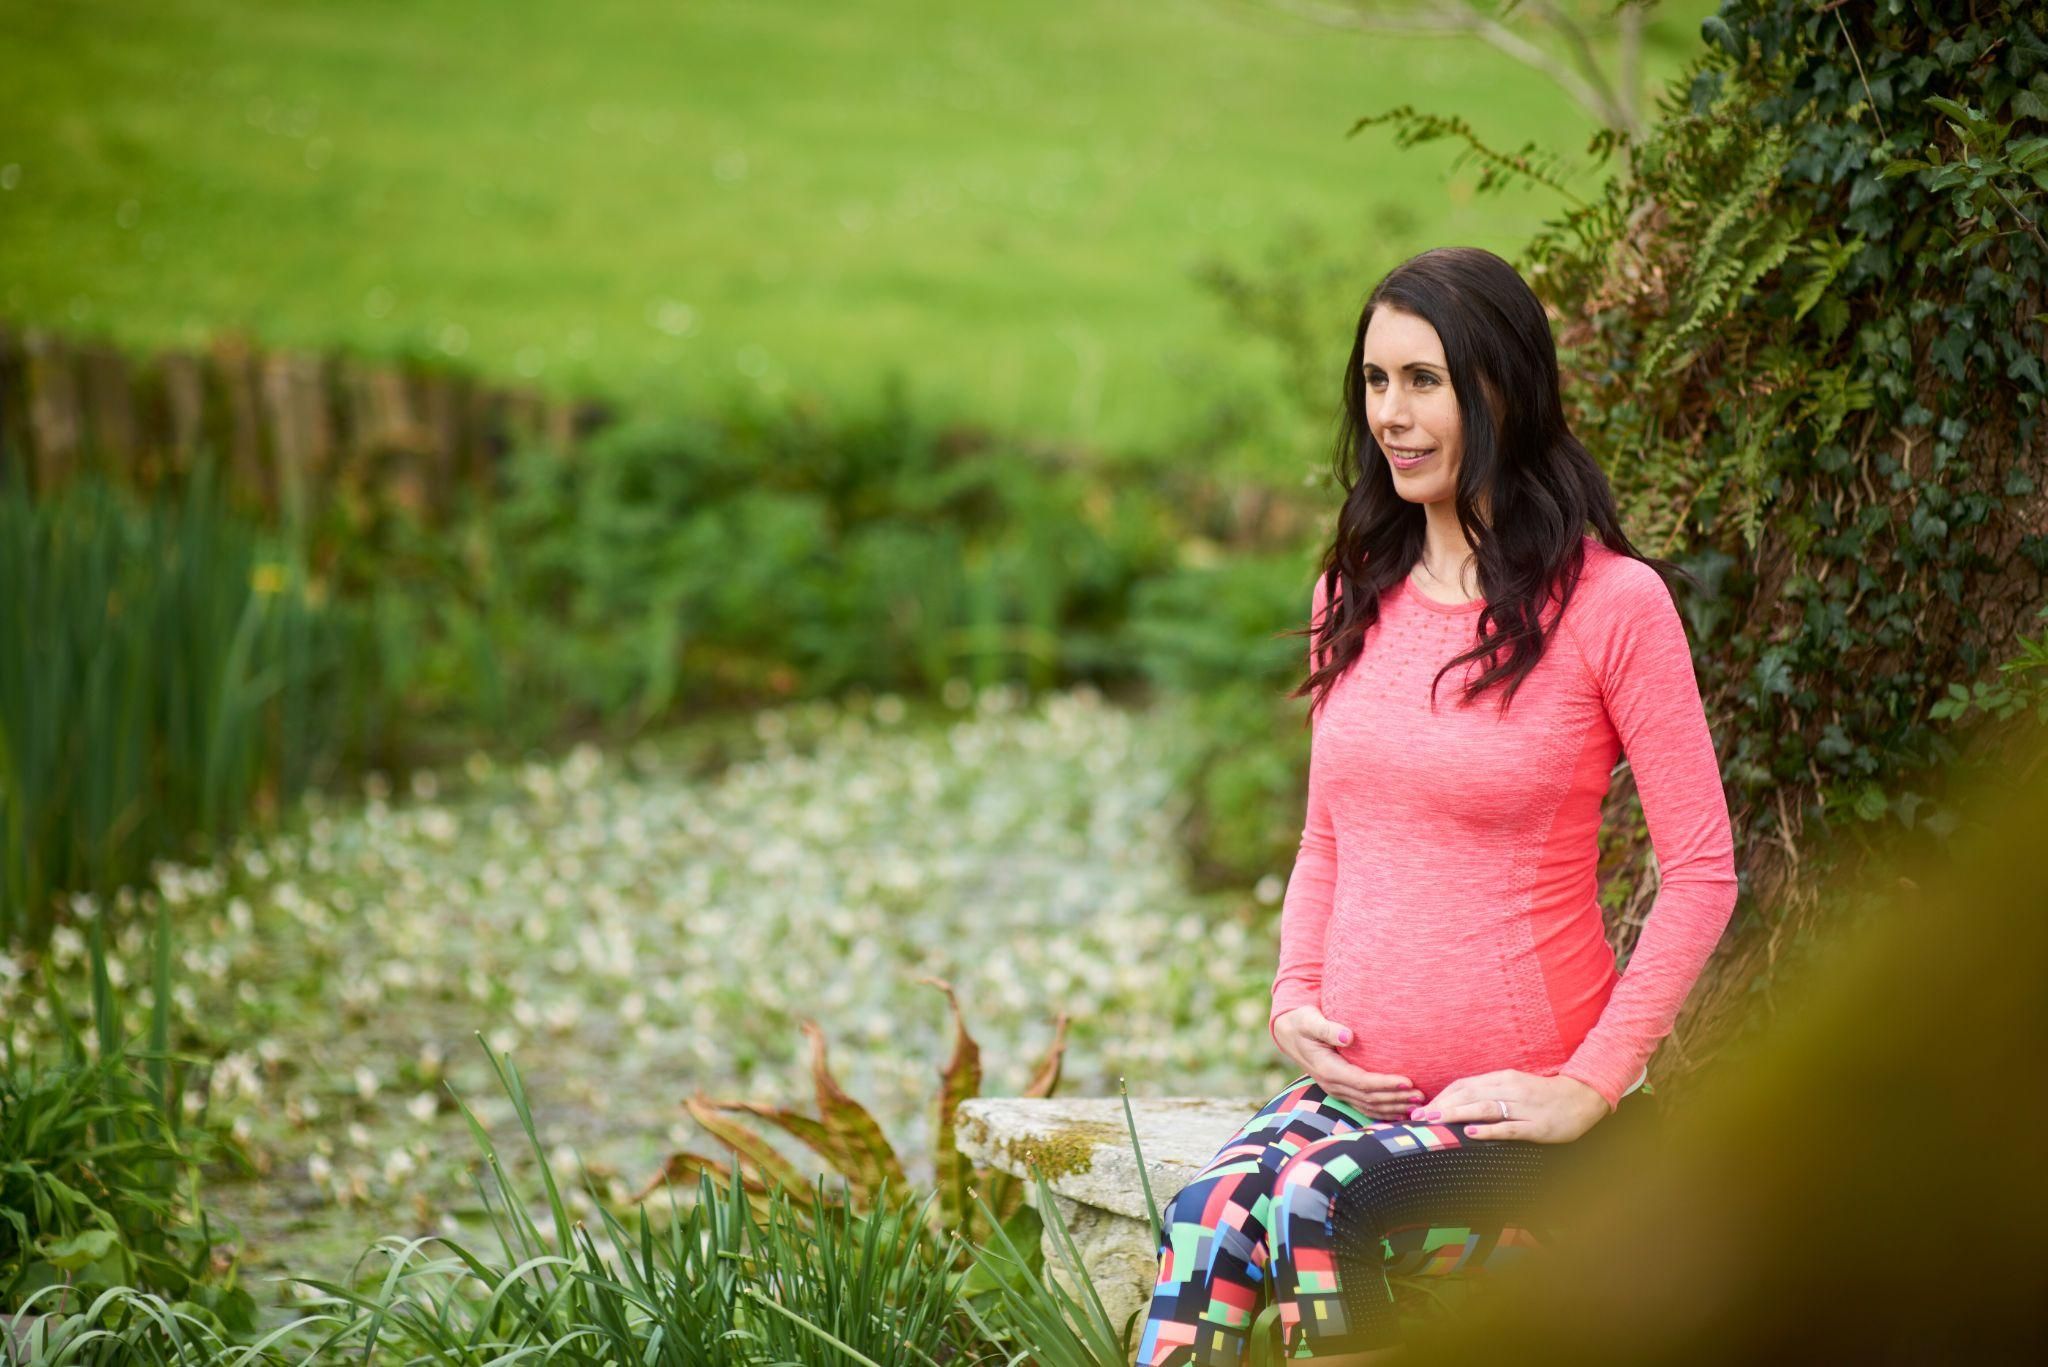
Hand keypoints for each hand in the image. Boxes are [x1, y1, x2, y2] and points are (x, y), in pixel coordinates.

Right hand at [1272, 1006, 1424, 1120]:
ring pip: (1368, 1106)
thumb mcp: (1309, 1020)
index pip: (1362, 1082)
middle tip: (1421, 1095)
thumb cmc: (1302, 1022)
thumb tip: (1348, 1036)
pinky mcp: (1341, 1090)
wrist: (1289, 1032)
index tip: (1408, 1081)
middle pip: (1369, 1098)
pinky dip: (1383, 1111)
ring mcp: (1336, 1090)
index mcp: (1327, 1070)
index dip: (1385, 1084)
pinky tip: (1400, 1112)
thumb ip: (1327, 1028)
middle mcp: (1332, 1085)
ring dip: (1393, 1107)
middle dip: (1396, 1098)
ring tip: (1417, 1105)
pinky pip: (1364, 1106)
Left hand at [1406, 1069, 1607, 1142]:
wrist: (1582, 1097)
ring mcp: (1523, 1107)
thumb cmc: (1543, 1094)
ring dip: (1456, 1114)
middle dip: (1440, 1106)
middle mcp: (1509, 1089)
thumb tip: (1460, 1103)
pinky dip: (1489, 1130)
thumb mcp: (1514, 1087)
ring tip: (1434, 1121)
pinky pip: (1509, 1127)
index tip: (1422, 1108)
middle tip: (1417, 1117)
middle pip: (1468, 1095)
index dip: (1442, 1096)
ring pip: (1484, 1108)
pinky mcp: (1537, 1125)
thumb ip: (1490, 1093)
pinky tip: (1471, 1133)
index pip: (1464, 1085)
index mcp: (1502, 1078)